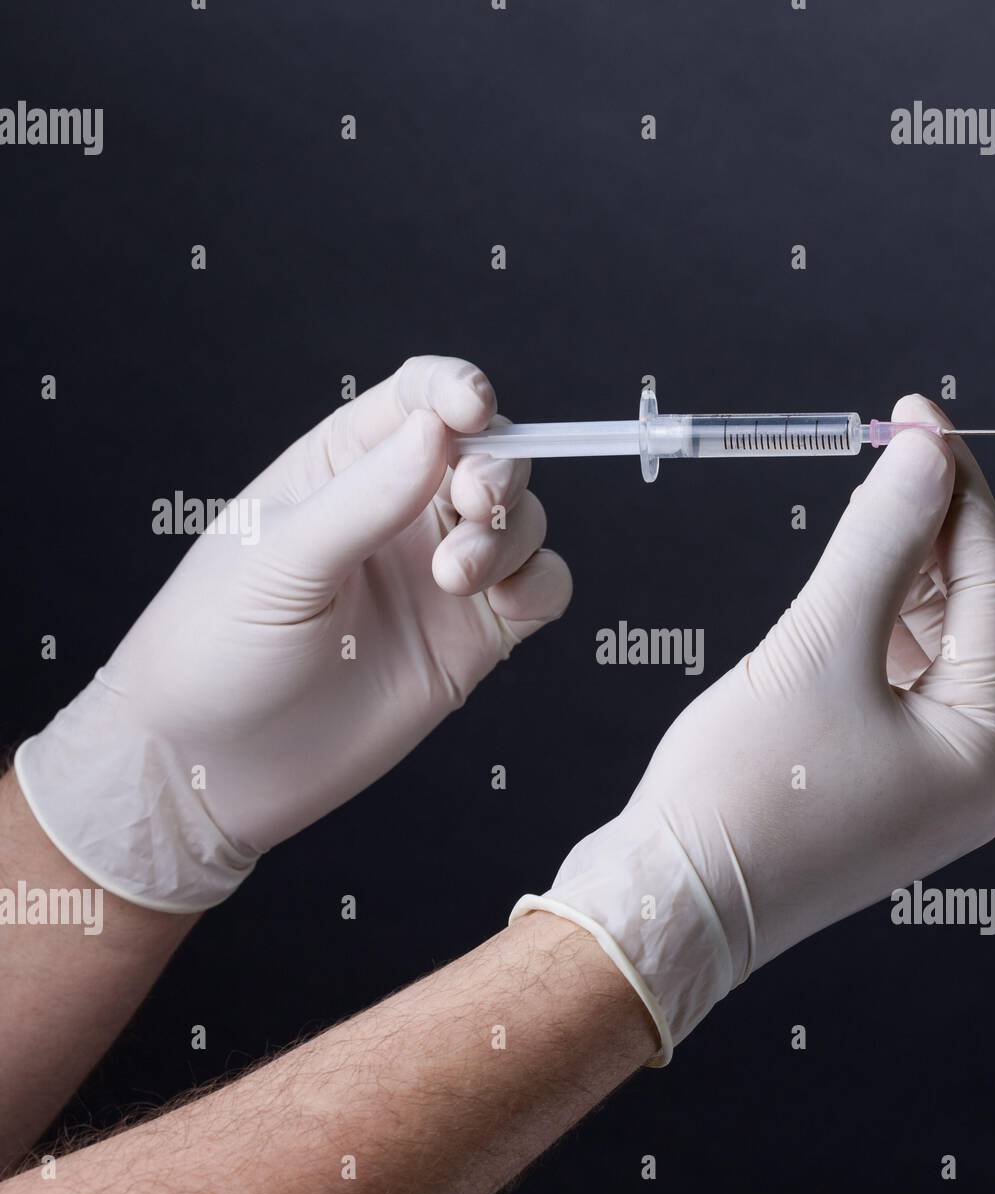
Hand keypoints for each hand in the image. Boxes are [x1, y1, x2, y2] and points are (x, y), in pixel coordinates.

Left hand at [17, 356, 571, 909]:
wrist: (217, 765)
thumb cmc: (216, 649)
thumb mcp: (278, 561)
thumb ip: (364, 498)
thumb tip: (437, 429)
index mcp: (342, 468)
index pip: (419, 398)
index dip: (458, 390)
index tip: (472, 409)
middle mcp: (402, 512)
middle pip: (491, 455)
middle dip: (498, 470)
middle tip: (471, 505)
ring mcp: (443, 575)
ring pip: (524, 522)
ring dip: (509, 538)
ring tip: (455, 580)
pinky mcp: (474, 637)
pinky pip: (541, 589)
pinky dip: (541, 584)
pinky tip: (501, 605)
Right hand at [513, 395, 994, 1061]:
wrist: (667, 906)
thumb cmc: (740, 796)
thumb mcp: (815, 648)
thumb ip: (879, 541)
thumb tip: (925, 454)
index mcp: (989, 748)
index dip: (957, 491)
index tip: (916, 418)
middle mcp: (979, 774)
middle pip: (992, 619)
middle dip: (947, 535)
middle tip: (898, 461)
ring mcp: (931, 788)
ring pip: (949, 653)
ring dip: (916, 580)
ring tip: (867, 521)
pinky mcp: (882, 789)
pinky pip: (907, 690)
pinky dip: (885, 631)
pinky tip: (850, 593)